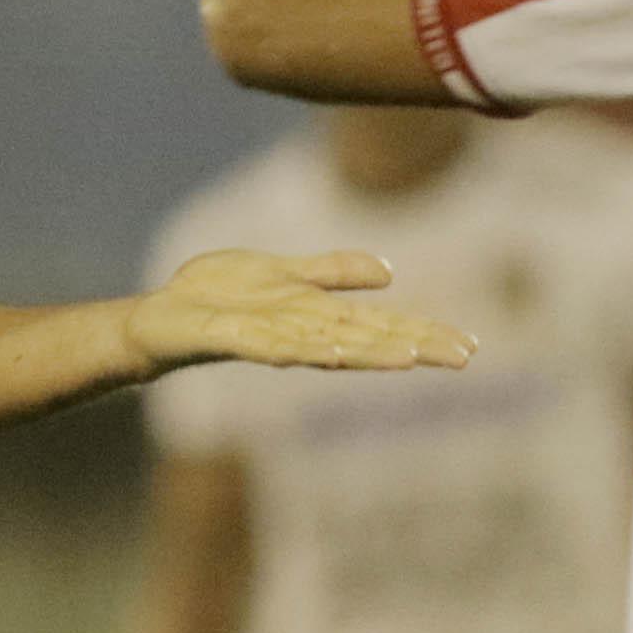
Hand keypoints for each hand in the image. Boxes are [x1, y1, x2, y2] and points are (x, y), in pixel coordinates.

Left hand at [126, 250, 475, 375]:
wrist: (162, 314)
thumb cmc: (221, 296)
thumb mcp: (285, 273)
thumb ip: (334, 273)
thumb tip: (389, 274)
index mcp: (316, 315)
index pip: (381, 324)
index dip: (424, 333)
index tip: (470, 346)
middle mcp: (301, 331)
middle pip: (366, 338)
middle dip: (415, 346)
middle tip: (463, 358)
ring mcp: (270, 337)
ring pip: (329, 344)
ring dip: (370, 352)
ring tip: (412, 358)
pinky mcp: (233, 338)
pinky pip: (272, 345)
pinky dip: (302, 348)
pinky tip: (330, 352)